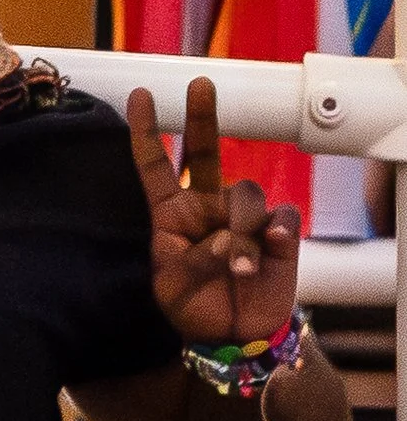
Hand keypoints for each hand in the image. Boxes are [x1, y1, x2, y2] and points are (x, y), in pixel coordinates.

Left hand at [127, 76, 300, 345]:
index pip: (155, 167)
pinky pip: (281, 215)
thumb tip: (227, 237)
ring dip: (242, 232)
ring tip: (240, 269)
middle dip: (203, 116)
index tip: (139, 95)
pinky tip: (272, 248)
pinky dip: (277, 231)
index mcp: (172, 214)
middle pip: (206, 152)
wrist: (234, 336)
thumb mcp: (173, 286)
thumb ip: (192, 258)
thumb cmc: (194, 306)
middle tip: (202, 84)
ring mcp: (243, 216)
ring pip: (245, 194)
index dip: (147, 131)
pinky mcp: (278, 231)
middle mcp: (207, 206)